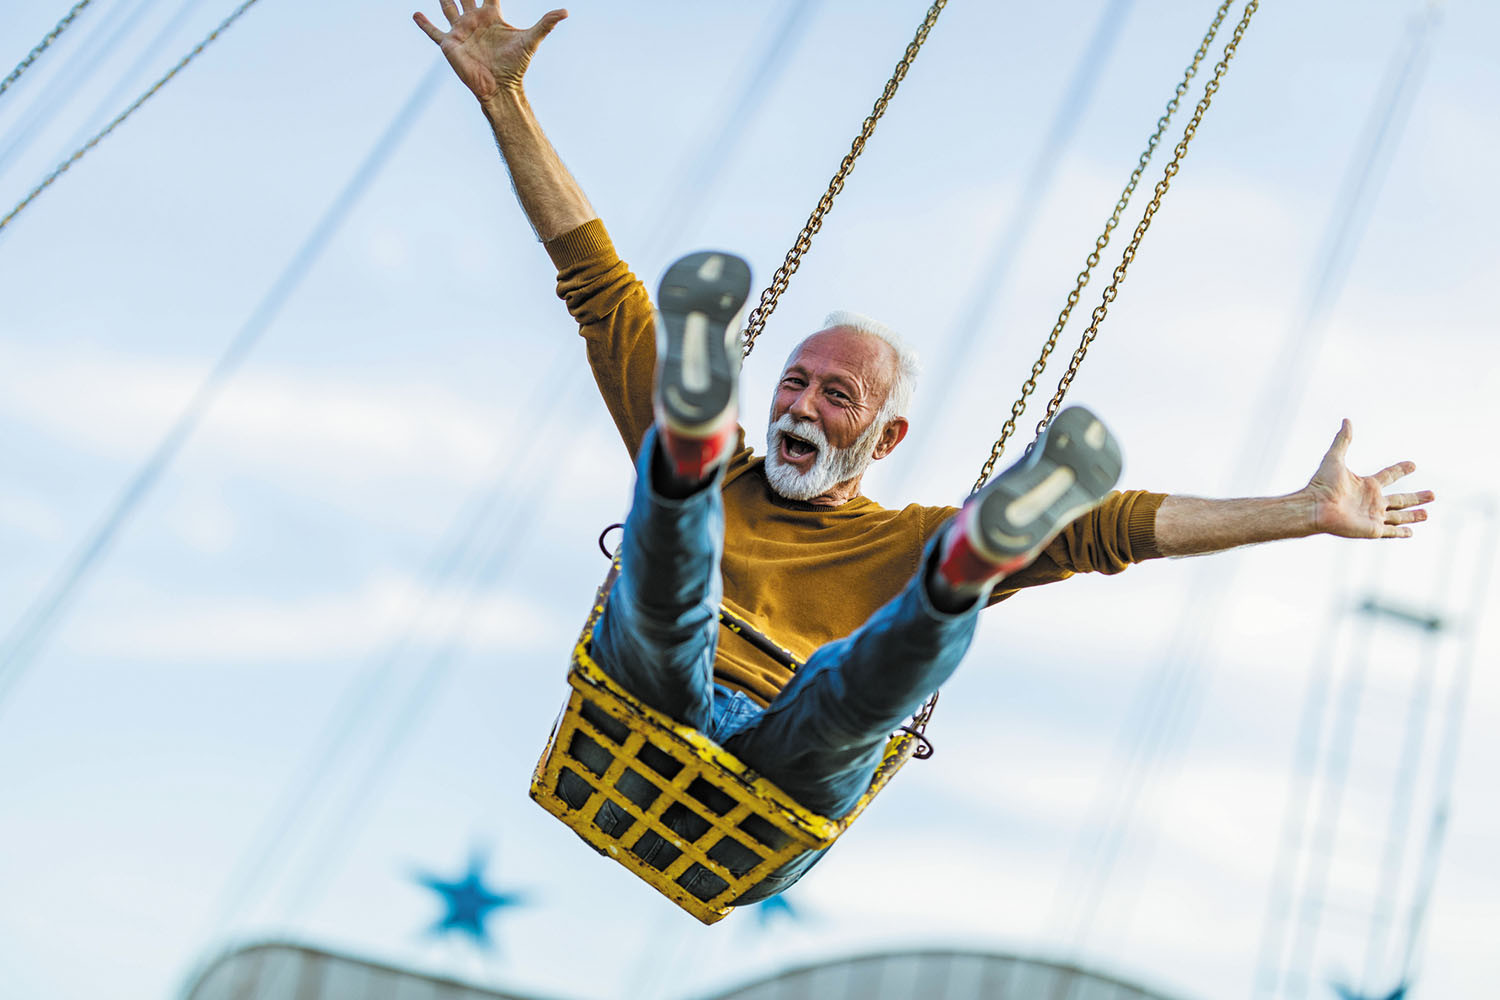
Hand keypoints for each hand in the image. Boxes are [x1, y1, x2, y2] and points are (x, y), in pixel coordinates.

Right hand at [414, 1, 566, 104]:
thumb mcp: (530, 40)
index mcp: (491, 16)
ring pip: (448, 6)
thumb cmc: (515, 65)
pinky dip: (424, 23)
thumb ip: (545, 24)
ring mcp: (461, 30)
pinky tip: (416, 14)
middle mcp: (474, 20)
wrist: (500, 87)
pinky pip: (433, 31)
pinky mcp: (449, 43)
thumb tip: (565, 12)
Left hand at [1304, 419, 1433, 538]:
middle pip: (1400, 499)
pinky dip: (1401, 532)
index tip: (1413, 465)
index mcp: (1367, 484)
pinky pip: (1391, 532)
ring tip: (1427, 514)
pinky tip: (1411, 533)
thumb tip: (1346, 420)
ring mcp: (1373, 516)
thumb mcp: (1334, 458)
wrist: (1315, 507)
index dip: (1401, 470)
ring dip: (1413, 515)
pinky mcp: (1372, 529)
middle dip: (1416, 497)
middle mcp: (1372, 501)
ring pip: (1399, 516)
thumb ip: (1343, 440)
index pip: (1390, 476)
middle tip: (1433, 494)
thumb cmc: (1322, 484)